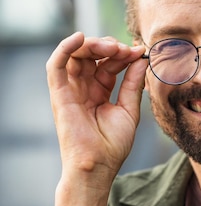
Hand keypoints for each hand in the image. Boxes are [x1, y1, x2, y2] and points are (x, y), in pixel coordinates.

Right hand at [47, 32, 147, 183]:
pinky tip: (81, 38)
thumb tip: (140, 59)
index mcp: (99, 93)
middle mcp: (83, 89)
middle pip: (91, 56)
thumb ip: (133, 85)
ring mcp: (70, 90)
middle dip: (109, 47)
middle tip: (126, 49)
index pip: (108, 65)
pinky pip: (55, 65)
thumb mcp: (129, 111)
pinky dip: (65, 48)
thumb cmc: (112, 146)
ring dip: (94, 45)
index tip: (139, 52)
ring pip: (75, 55)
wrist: (97, 167)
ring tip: (112, 48)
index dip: (123, 55)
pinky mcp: (59, 94)